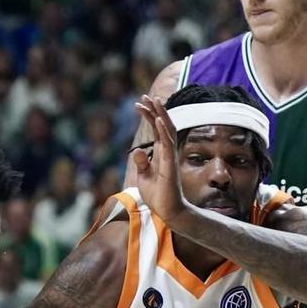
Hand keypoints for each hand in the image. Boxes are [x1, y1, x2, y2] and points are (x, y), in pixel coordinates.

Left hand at [131, 95, 186, 221]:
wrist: (167, 211)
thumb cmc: (157, 195)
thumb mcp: (144, 176)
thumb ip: (141, 163)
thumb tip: (137, 150)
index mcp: (160, 153)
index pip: (155, 129)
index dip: (149, 115)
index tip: (139, 103)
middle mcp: (166, 151)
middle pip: (163, 125)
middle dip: (155, 110)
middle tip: (146, 96)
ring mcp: (169, 157)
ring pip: (168, 131)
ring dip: (161, 115)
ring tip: (154, 100)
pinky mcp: (170, 165)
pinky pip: (168, 145)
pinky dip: (164, 132)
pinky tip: (159, 120)